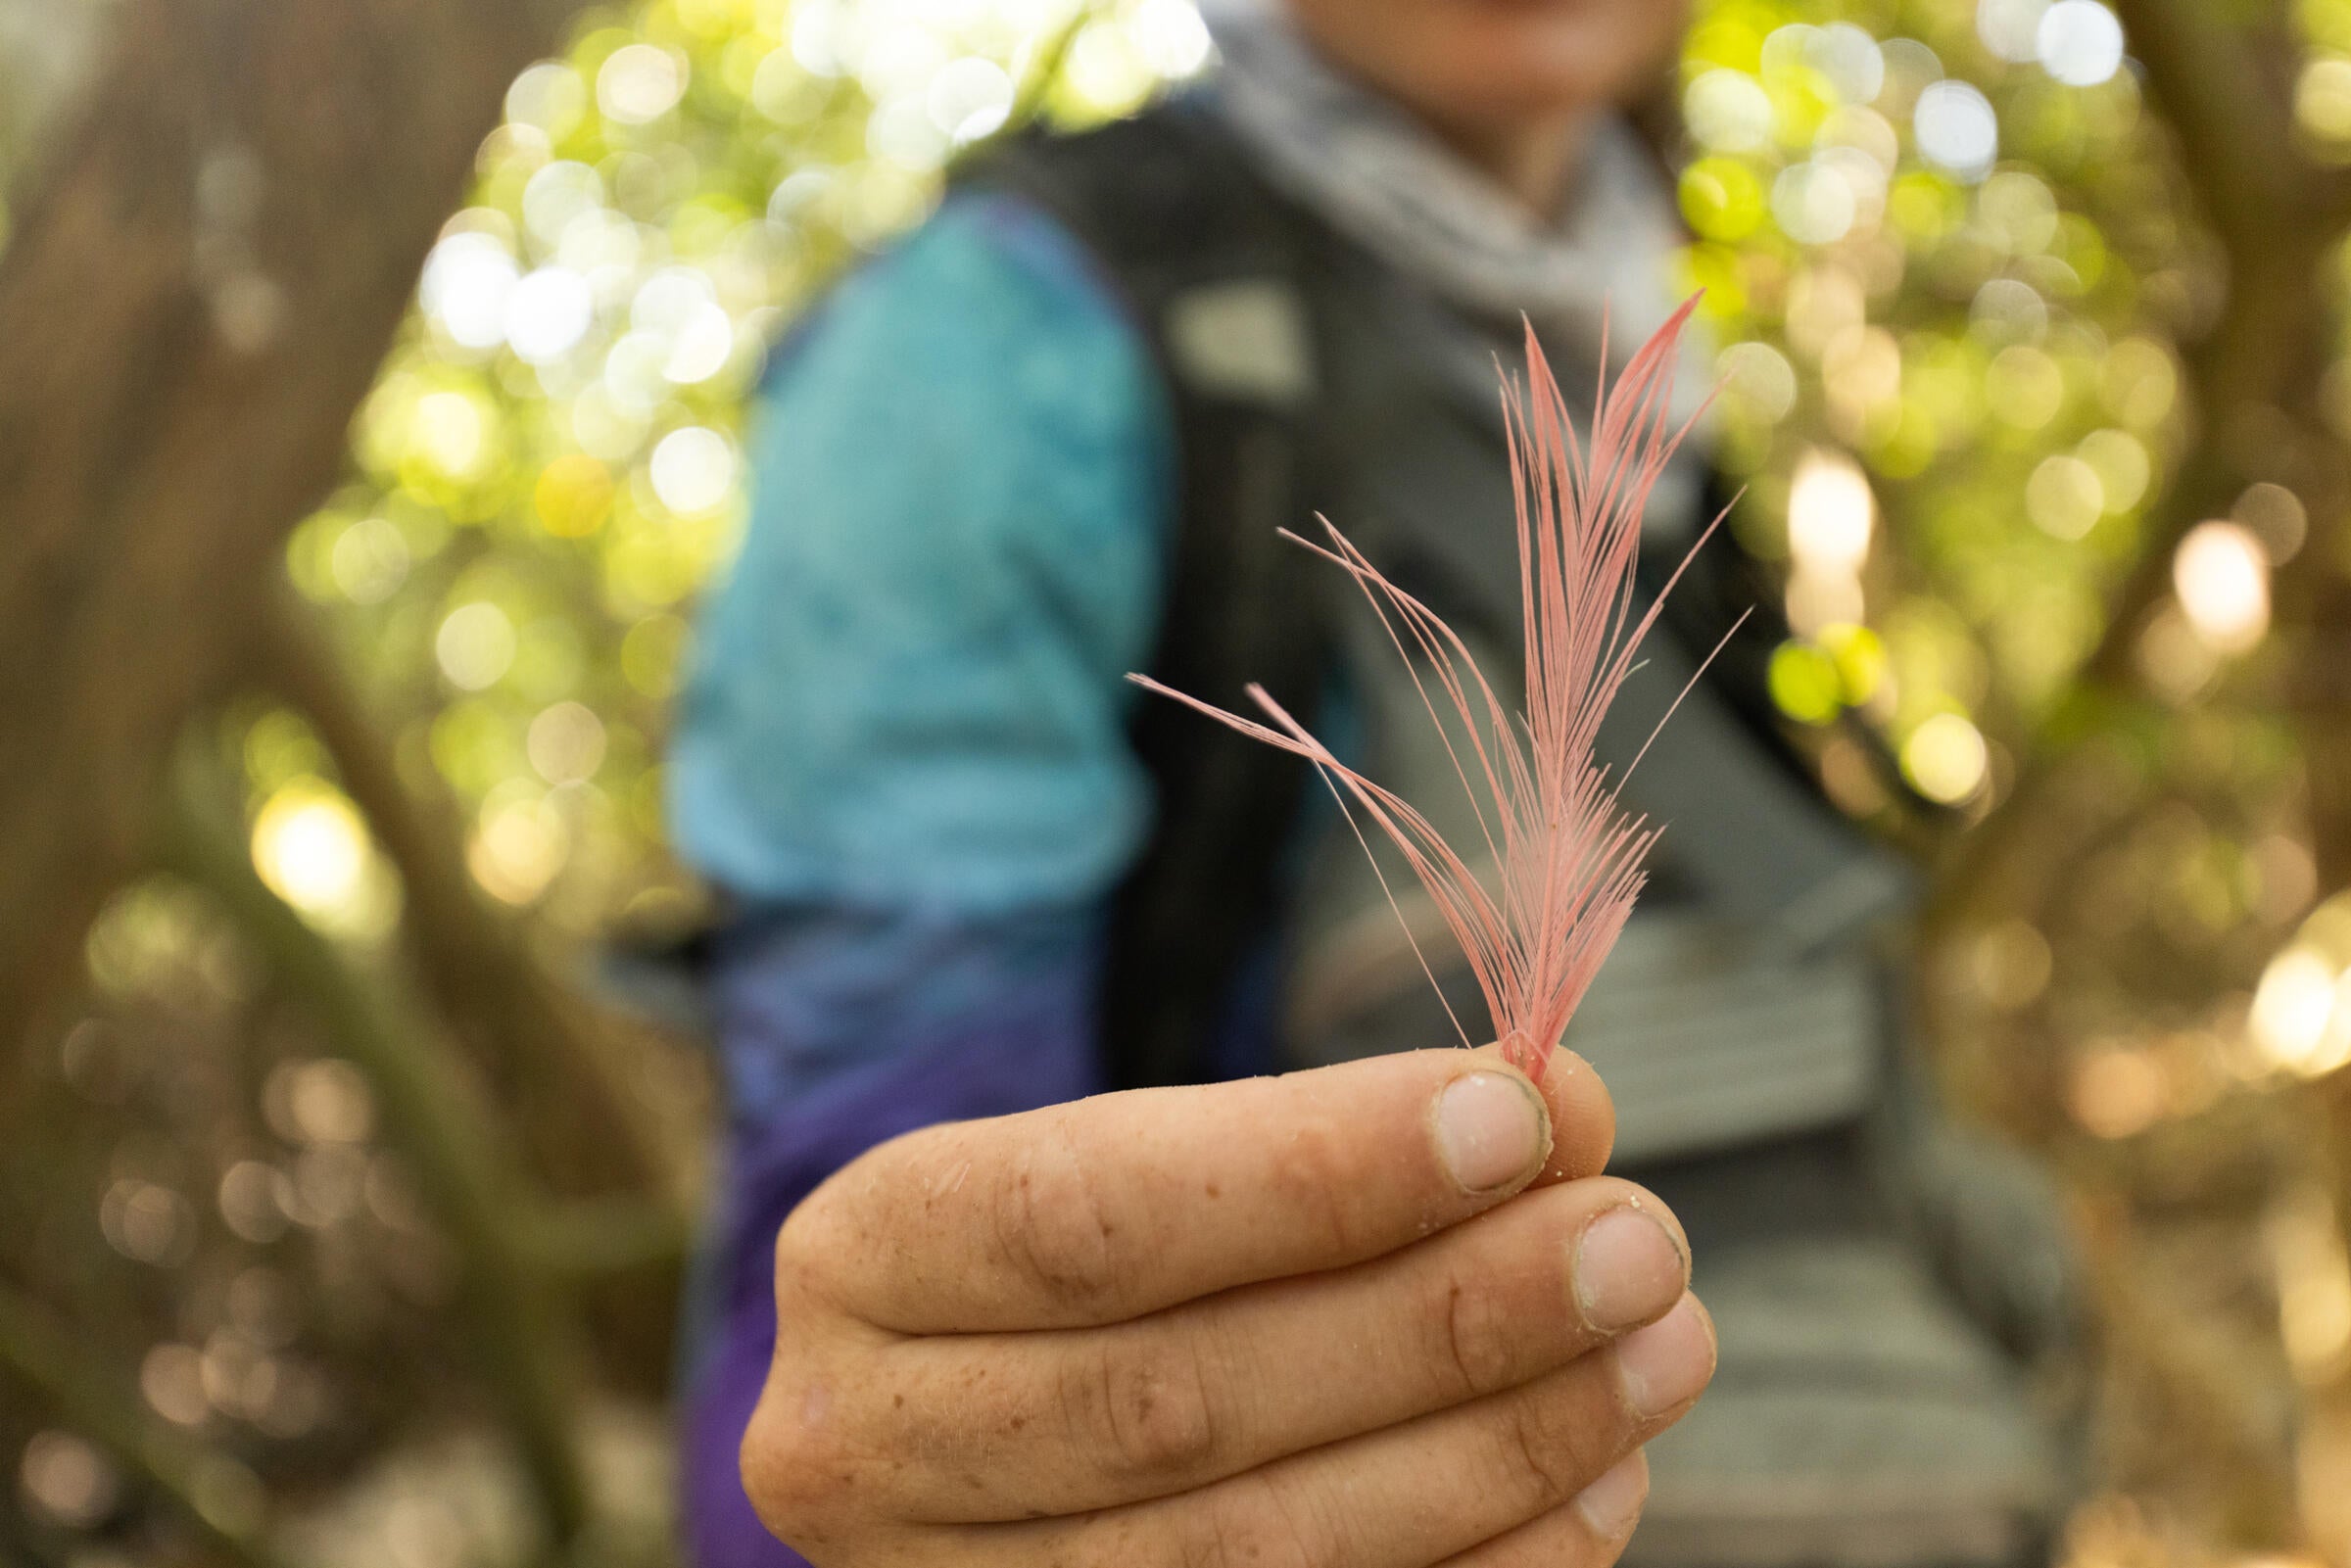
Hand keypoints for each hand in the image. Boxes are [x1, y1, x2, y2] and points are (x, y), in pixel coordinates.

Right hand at [741, 1045, 1713, 1565]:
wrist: (991, 1428)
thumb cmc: (1099, 1258)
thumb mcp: (1152, 1159)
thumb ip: (1321, 1147)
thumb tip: (1551, 1114)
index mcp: (865, 1259)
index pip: (1084, 1216)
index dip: (1312, 1173)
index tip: (1521, 1112)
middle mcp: (867, 1452)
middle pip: (1178, 1400)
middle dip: (1439, 1316)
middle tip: (1637, 1238)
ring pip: (1252, 1553)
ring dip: (1495, 1447)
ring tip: (1660, 1343)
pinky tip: (1603, 1481)